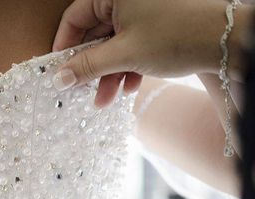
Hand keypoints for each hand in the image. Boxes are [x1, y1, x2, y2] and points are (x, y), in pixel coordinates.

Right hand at [52, 0, 250, 106]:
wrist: (226, 39)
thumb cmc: (178, 35)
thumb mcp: (124, 54)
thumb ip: (87, 66)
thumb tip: (59, 78)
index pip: (76, 18)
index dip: (65, 47)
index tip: (60, 71)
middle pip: (95, 34)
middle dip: (91, 68)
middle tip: (83, 91)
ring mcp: (143, 11)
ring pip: (114, 44)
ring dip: (109, 74)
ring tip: (106, 99)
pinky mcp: (156, 25)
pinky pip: (131, 45)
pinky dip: (127, 67)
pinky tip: (129, 87)